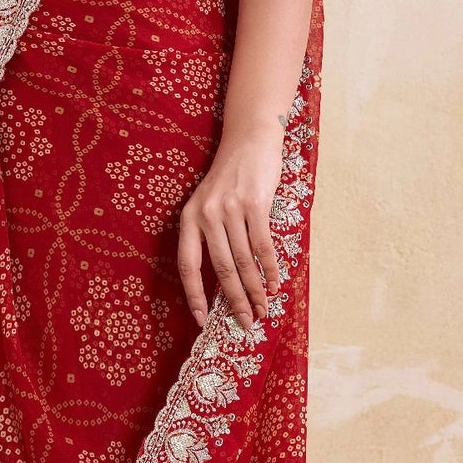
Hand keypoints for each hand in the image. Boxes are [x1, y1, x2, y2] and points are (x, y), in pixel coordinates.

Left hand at [178, 126, 284, 331]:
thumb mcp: (209, 203)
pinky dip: (270, 269)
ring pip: (244, 261)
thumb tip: (226, 279)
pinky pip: (263, 246)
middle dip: (234, 300)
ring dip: (255, 290)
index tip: (202, 319)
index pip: (187, 265)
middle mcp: (206, 214)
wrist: (249, 140)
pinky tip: (275, 285)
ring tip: (263, 309)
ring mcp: (230, 209)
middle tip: (244, 322)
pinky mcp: (255, 204)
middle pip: (220, 269)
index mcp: (189, 217)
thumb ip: (211, 234)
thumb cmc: (231, 177)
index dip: (194, 295)